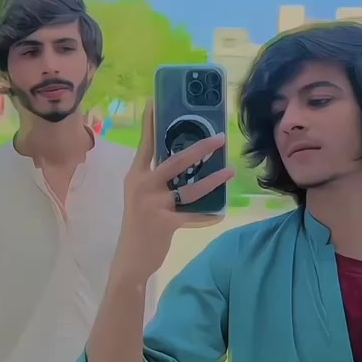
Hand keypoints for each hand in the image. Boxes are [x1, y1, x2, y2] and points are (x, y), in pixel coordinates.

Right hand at [118, 101, 235, 278]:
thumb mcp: (141, 196)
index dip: (151, 122)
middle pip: (176, 160)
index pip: (145, 144)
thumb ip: (158, 179)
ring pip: (190, 188)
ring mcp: (153, 204)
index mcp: (135, 175)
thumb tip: (186, 161)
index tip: (155, 101)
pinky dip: (208, 216)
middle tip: (220, 138)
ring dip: (214, 180)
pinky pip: (193, 216)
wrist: (130, 259)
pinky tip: (220, 214)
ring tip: (230, 171)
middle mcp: (143, 185)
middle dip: (200, 148)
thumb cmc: (138, 224)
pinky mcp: (165, 222)